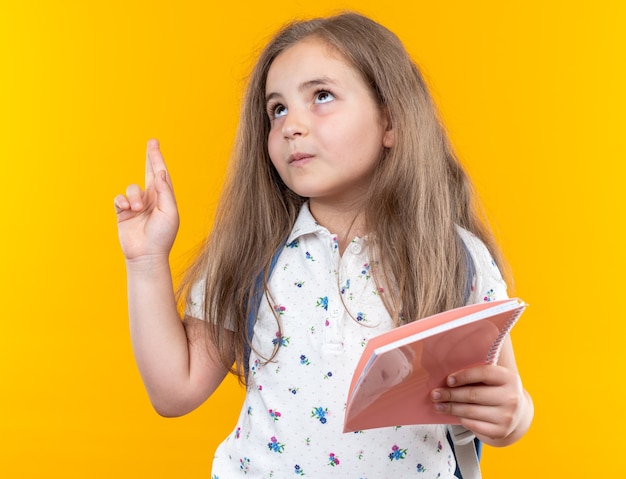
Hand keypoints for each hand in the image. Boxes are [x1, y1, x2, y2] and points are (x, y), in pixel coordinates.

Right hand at [114, 139, 179, 261]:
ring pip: (132, 188)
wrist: (147, 255)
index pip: (161, 174)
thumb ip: (165, 192)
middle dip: (150, 158)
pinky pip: (119, 198)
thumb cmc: (162, 236)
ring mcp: (137, 205)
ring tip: (137, 209)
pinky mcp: (124, 213)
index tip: (154, 143)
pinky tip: (127, 209)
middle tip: (152, 142)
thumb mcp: (169, 213)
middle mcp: (151, 199)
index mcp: (164, 198)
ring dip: (134, 196)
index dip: (157, 159)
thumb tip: (161, 173)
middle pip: (149, 173)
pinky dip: (122, 201)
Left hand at [431, 364, 527, 443]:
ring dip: (450, 408)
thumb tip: (447, 379)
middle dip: (450, 394)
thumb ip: (476, 375)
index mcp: (509, 378)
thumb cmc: (496, 390)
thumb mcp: (493, 379)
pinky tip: (453, 414)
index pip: (484, 373)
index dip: (464, 376)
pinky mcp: (500, 431)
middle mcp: (511, 397)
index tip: (448, 380)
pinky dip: (461, 418)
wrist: (517, 413)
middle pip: (473, 394)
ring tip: (438, 405)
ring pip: (470, 411)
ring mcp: (507, 416)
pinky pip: (474, 424)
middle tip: (435, 394)